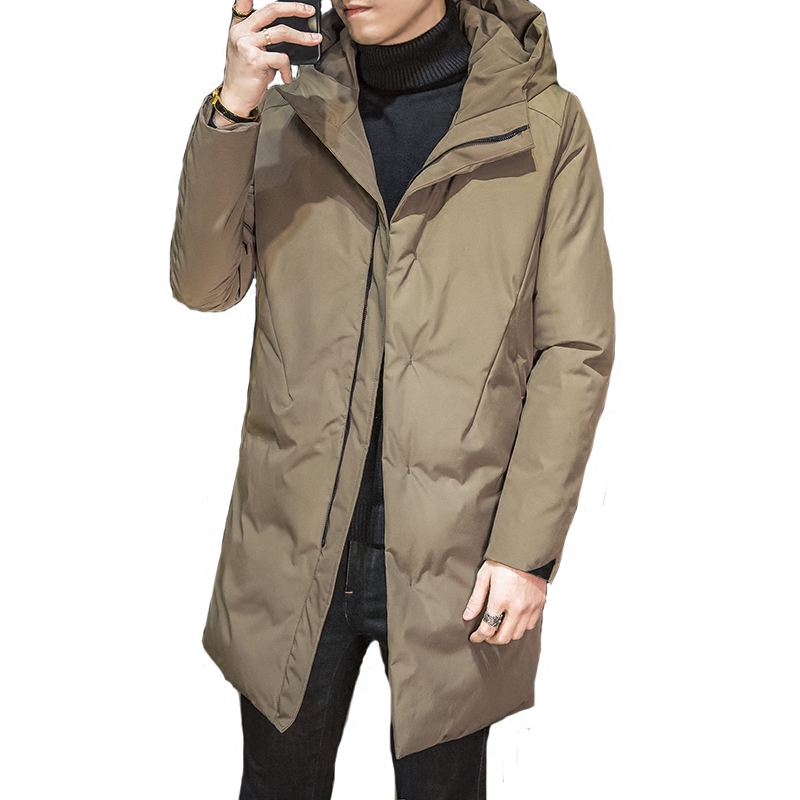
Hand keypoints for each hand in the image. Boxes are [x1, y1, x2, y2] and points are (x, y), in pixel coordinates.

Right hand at [216, 2, 322, 123]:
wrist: (236, 98)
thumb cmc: (246, 76)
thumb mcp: (252, 52)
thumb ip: (264, 38)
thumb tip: (291, 33)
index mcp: (240, 26)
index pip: (246, 1)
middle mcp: (241, 32)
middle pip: (271, 10)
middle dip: (294, 8)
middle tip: (309, 12)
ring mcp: (246, 44)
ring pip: (281, 32)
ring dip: (302, 37)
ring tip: (314, 40)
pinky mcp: (254, 59)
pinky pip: (281, 58)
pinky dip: (288, 69)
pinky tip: (287, 77)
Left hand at [462, 559, 546, 644]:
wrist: (527, 550)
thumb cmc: (504, 560)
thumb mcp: (484, 576)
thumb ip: (476, 599)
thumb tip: (467, 616)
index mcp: (500, 600)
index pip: (488, 628)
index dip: (479, 636)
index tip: (475, 637)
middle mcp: (517, 607)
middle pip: (504, 636)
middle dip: (493, 639)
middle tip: (486, 635)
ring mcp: (530, 607)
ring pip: (518, 633)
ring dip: (507, 634)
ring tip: (500, 628)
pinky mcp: (540, 604)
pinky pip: (531, 625)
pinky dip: (521, 627)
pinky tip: (514, 620)